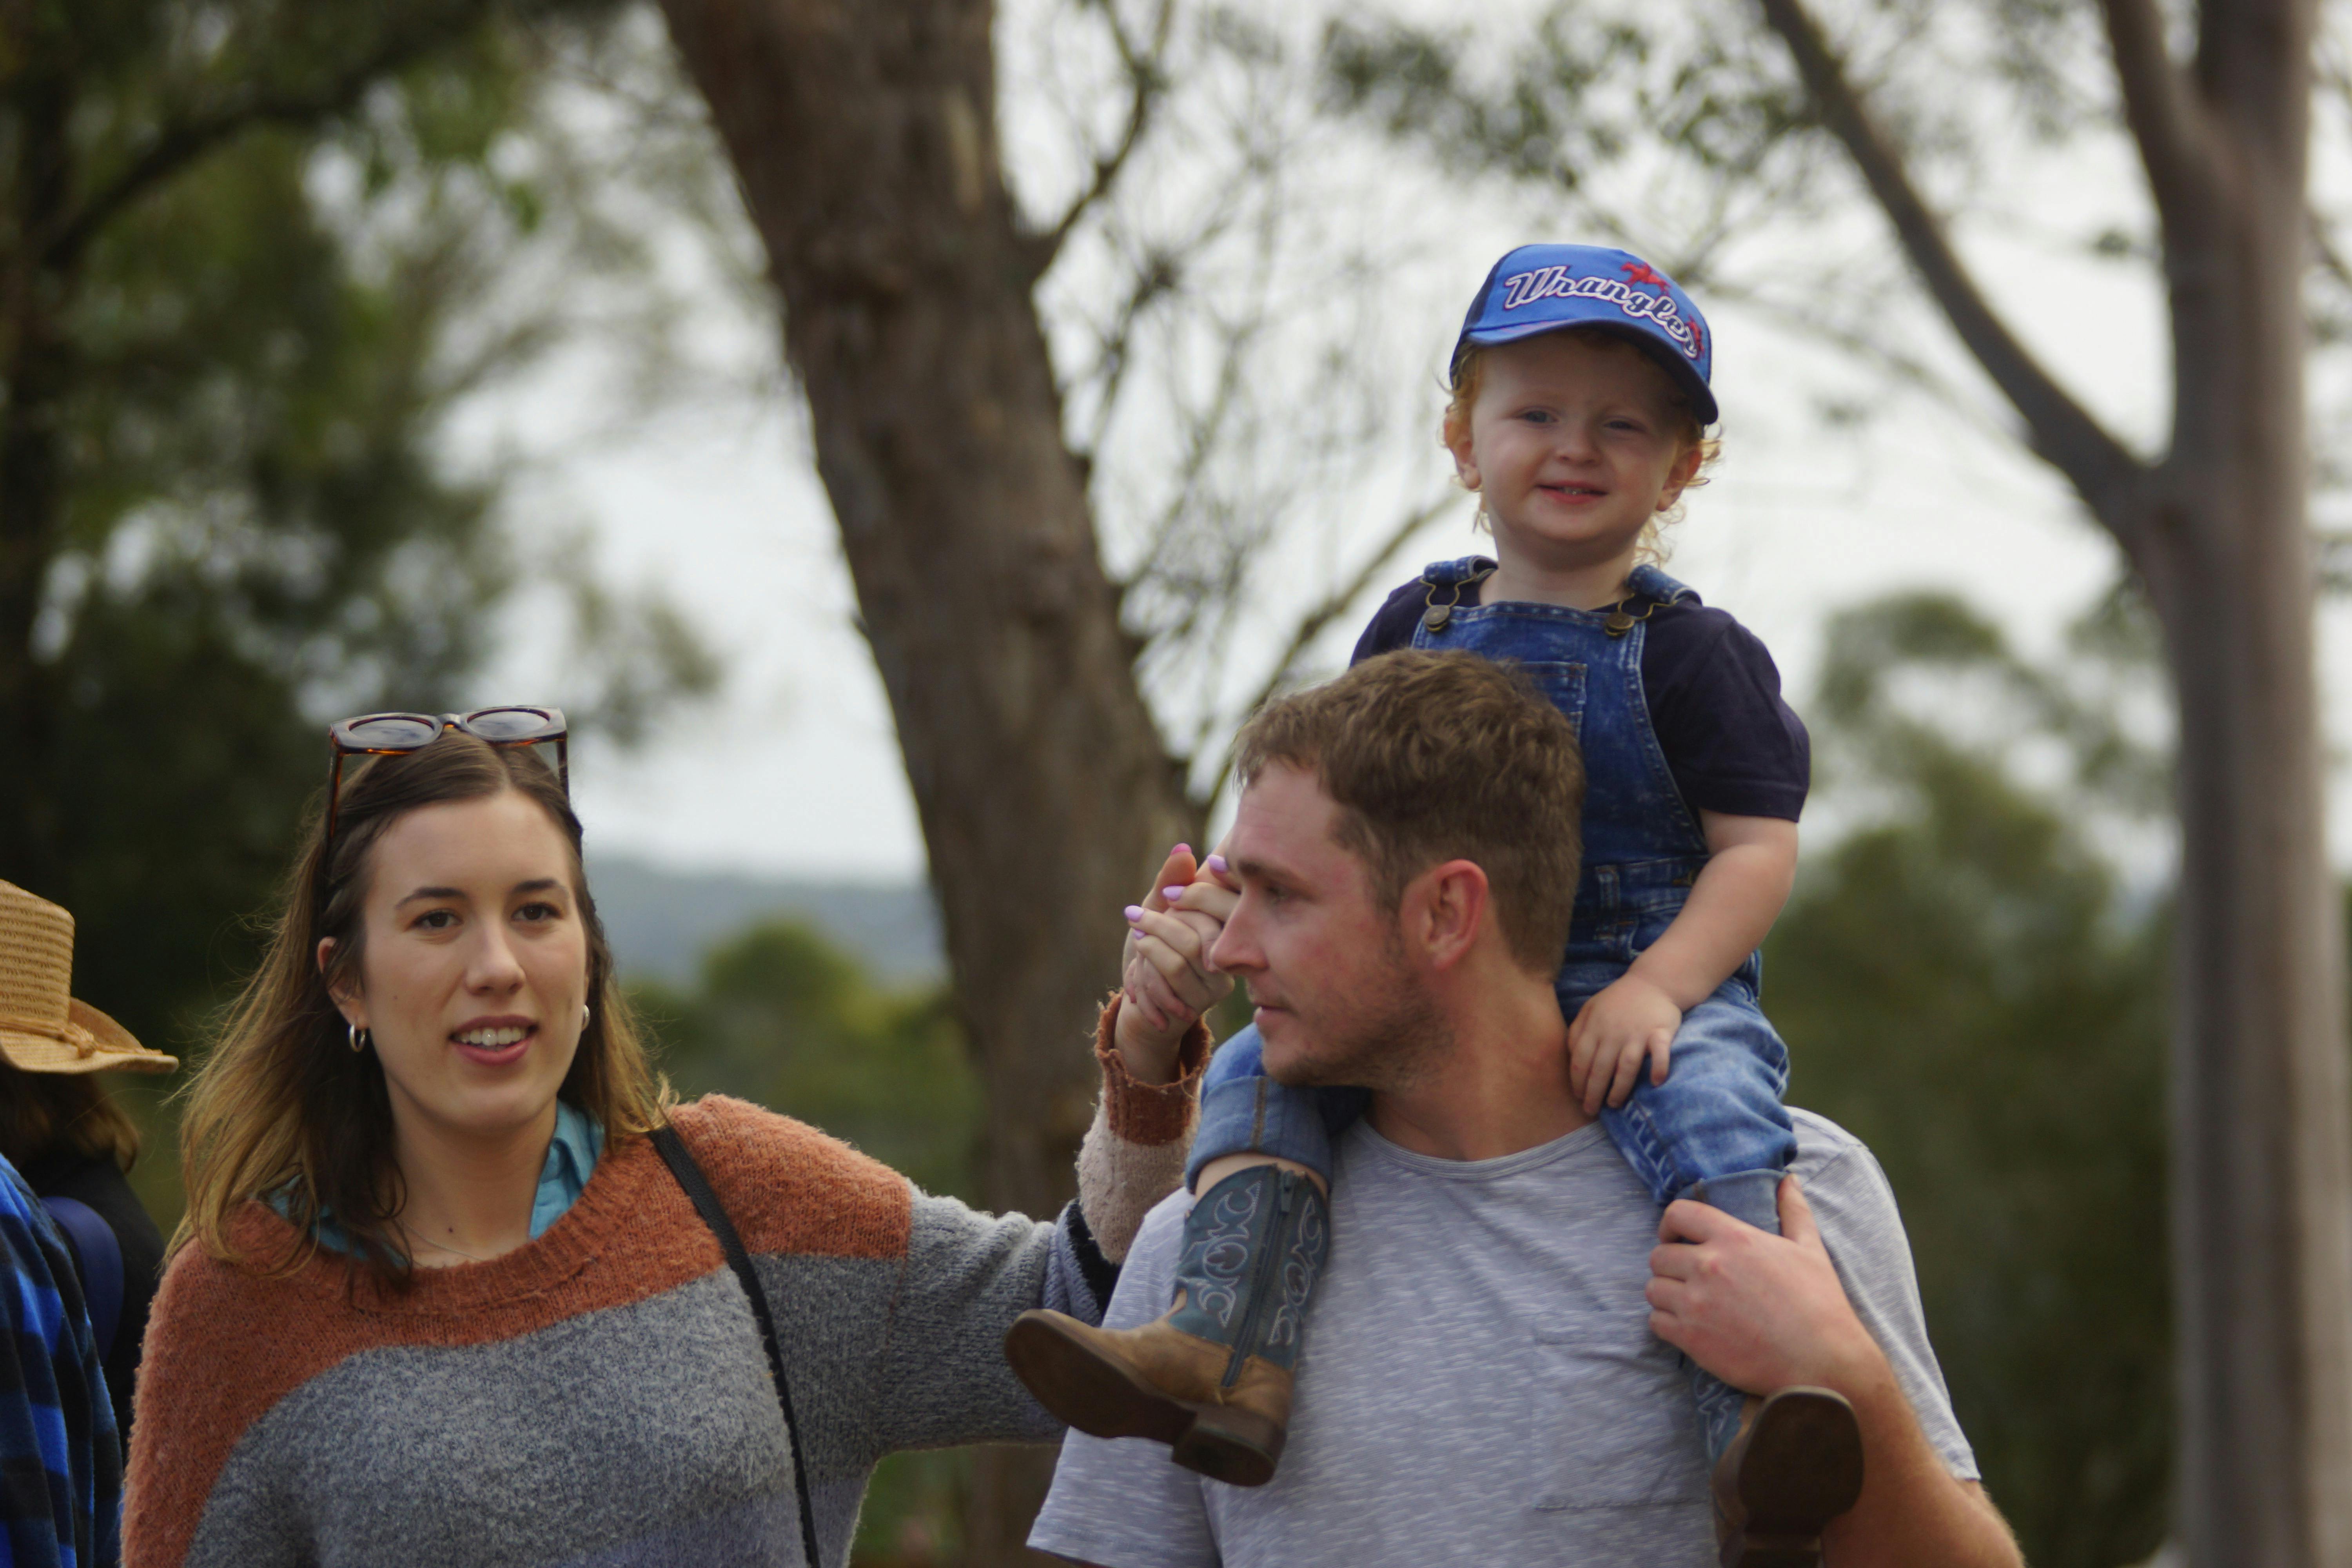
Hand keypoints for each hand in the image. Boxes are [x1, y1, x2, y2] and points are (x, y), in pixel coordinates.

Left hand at [1113, 845, 1238, 1079]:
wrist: (1139, 996)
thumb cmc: (1152, 945)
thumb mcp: (1158, 907)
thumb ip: (1171, 881)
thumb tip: (1183, 849)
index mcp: (1229, 922)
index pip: (1225, 903)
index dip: (1193, 897)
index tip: (1164, 899)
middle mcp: (1233, 952)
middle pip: (1197, 933)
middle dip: (1157, 925)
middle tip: (1134, 916)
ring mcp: (1219, 981)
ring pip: (1178, 962)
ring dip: (1148, 952)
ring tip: (1137, 943)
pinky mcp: (1202, 1003)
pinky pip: (1167, 986)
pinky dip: (1144, 977)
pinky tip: (1136, 975)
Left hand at [1566, 972, 1681, 1112]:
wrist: (1653, 982)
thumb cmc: (1618, 1000)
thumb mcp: (1590, 1009)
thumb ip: (1577, 1031)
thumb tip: (1570, 1057)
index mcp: (1594, 1027)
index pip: (1580, 1061)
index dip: (1577, 1082)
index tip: (1578, 1097)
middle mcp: (1613, 1032)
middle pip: (1600, 1069)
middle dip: (1593, 1093)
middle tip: (1591, 1110)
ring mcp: (1637, 1033)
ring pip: (1625, 1067)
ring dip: (1619, 1089)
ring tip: (1613, 1104)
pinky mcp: (1660, 1032)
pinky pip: (1660, 1052)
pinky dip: (1659, 1067)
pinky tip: (1655, 1082)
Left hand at [1644, 1177, 1882, 1395]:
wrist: (1822, 1361)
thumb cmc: (1819, 1304)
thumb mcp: (1809, 1249)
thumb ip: (1793, 1210)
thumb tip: (1789, 1179)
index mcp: (1734, 1239)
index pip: (1679, 1213)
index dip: (1671, 1224)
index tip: (1676, 1238)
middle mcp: (1708, 1266)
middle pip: (1658, 1255)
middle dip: (1670, 1264)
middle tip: (1687, 1277)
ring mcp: (1696, 1303)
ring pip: (1653, 1289)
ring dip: (1666, 1294)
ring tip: (1687, 1303)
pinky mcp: (1691, 1339)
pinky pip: (1655, 1322)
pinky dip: (1666, 1324)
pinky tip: (1688, 1327)